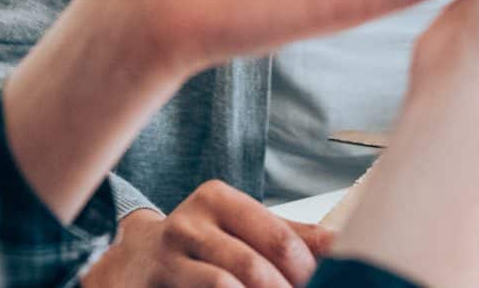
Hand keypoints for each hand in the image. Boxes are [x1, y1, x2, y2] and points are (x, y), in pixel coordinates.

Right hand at [84, 184, 334, 287]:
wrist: (135, 263)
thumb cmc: (204, 245)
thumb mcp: (242, 229)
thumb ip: (291, 236)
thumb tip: (344, 245)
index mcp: (217, 199)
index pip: (277, 237)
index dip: (307, 272)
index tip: (324, 285)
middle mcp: (187, 222)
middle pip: (252, 267)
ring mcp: (167, 258)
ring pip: (224, 285)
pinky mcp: (156, 285)